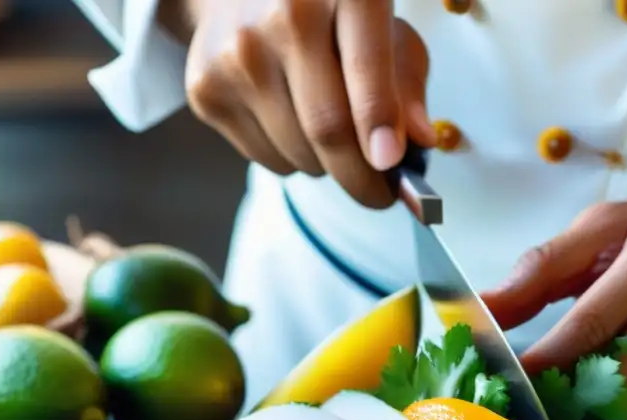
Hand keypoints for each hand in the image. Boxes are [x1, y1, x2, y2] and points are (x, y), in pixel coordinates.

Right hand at [182, 0, 436, 207]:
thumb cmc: (329, 15)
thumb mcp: (385, 30)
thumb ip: (407, 84)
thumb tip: (421, 141)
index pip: (365, 67)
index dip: (378, 122)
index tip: (392, 165)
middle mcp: (284, 15)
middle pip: (327, 128)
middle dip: (363, 178)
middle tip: (382, 194)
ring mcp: (238, 53)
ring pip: (298, 155)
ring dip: (327, 168)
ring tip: (331, 139)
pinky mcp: (206, 88)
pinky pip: (267, 160)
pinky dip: (292, 161)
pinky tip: (291, 123)